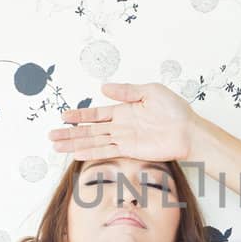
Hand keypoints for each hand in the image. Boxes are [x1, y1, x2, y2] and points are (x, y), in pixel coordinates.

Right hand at [47, 82, 196, 162]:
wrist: (189, 130)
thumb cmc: (174, 109)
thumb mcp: (150, 91)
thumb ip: (126, 91)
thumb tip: (103, 87)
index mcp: (123, 110)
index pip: (96, 114)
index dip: (80, 115)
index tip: (63, 116)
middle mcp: (120, 126)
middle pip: (90, 130)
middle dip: (70, 133)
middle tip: (51, 136)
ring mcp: (124, 139)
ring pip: (94, 142)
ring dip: (75, 144)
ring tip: (56, 147)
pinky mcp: (130, 151)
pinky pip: (107, 152)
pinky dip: (91, 153)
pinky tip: (77, 154)